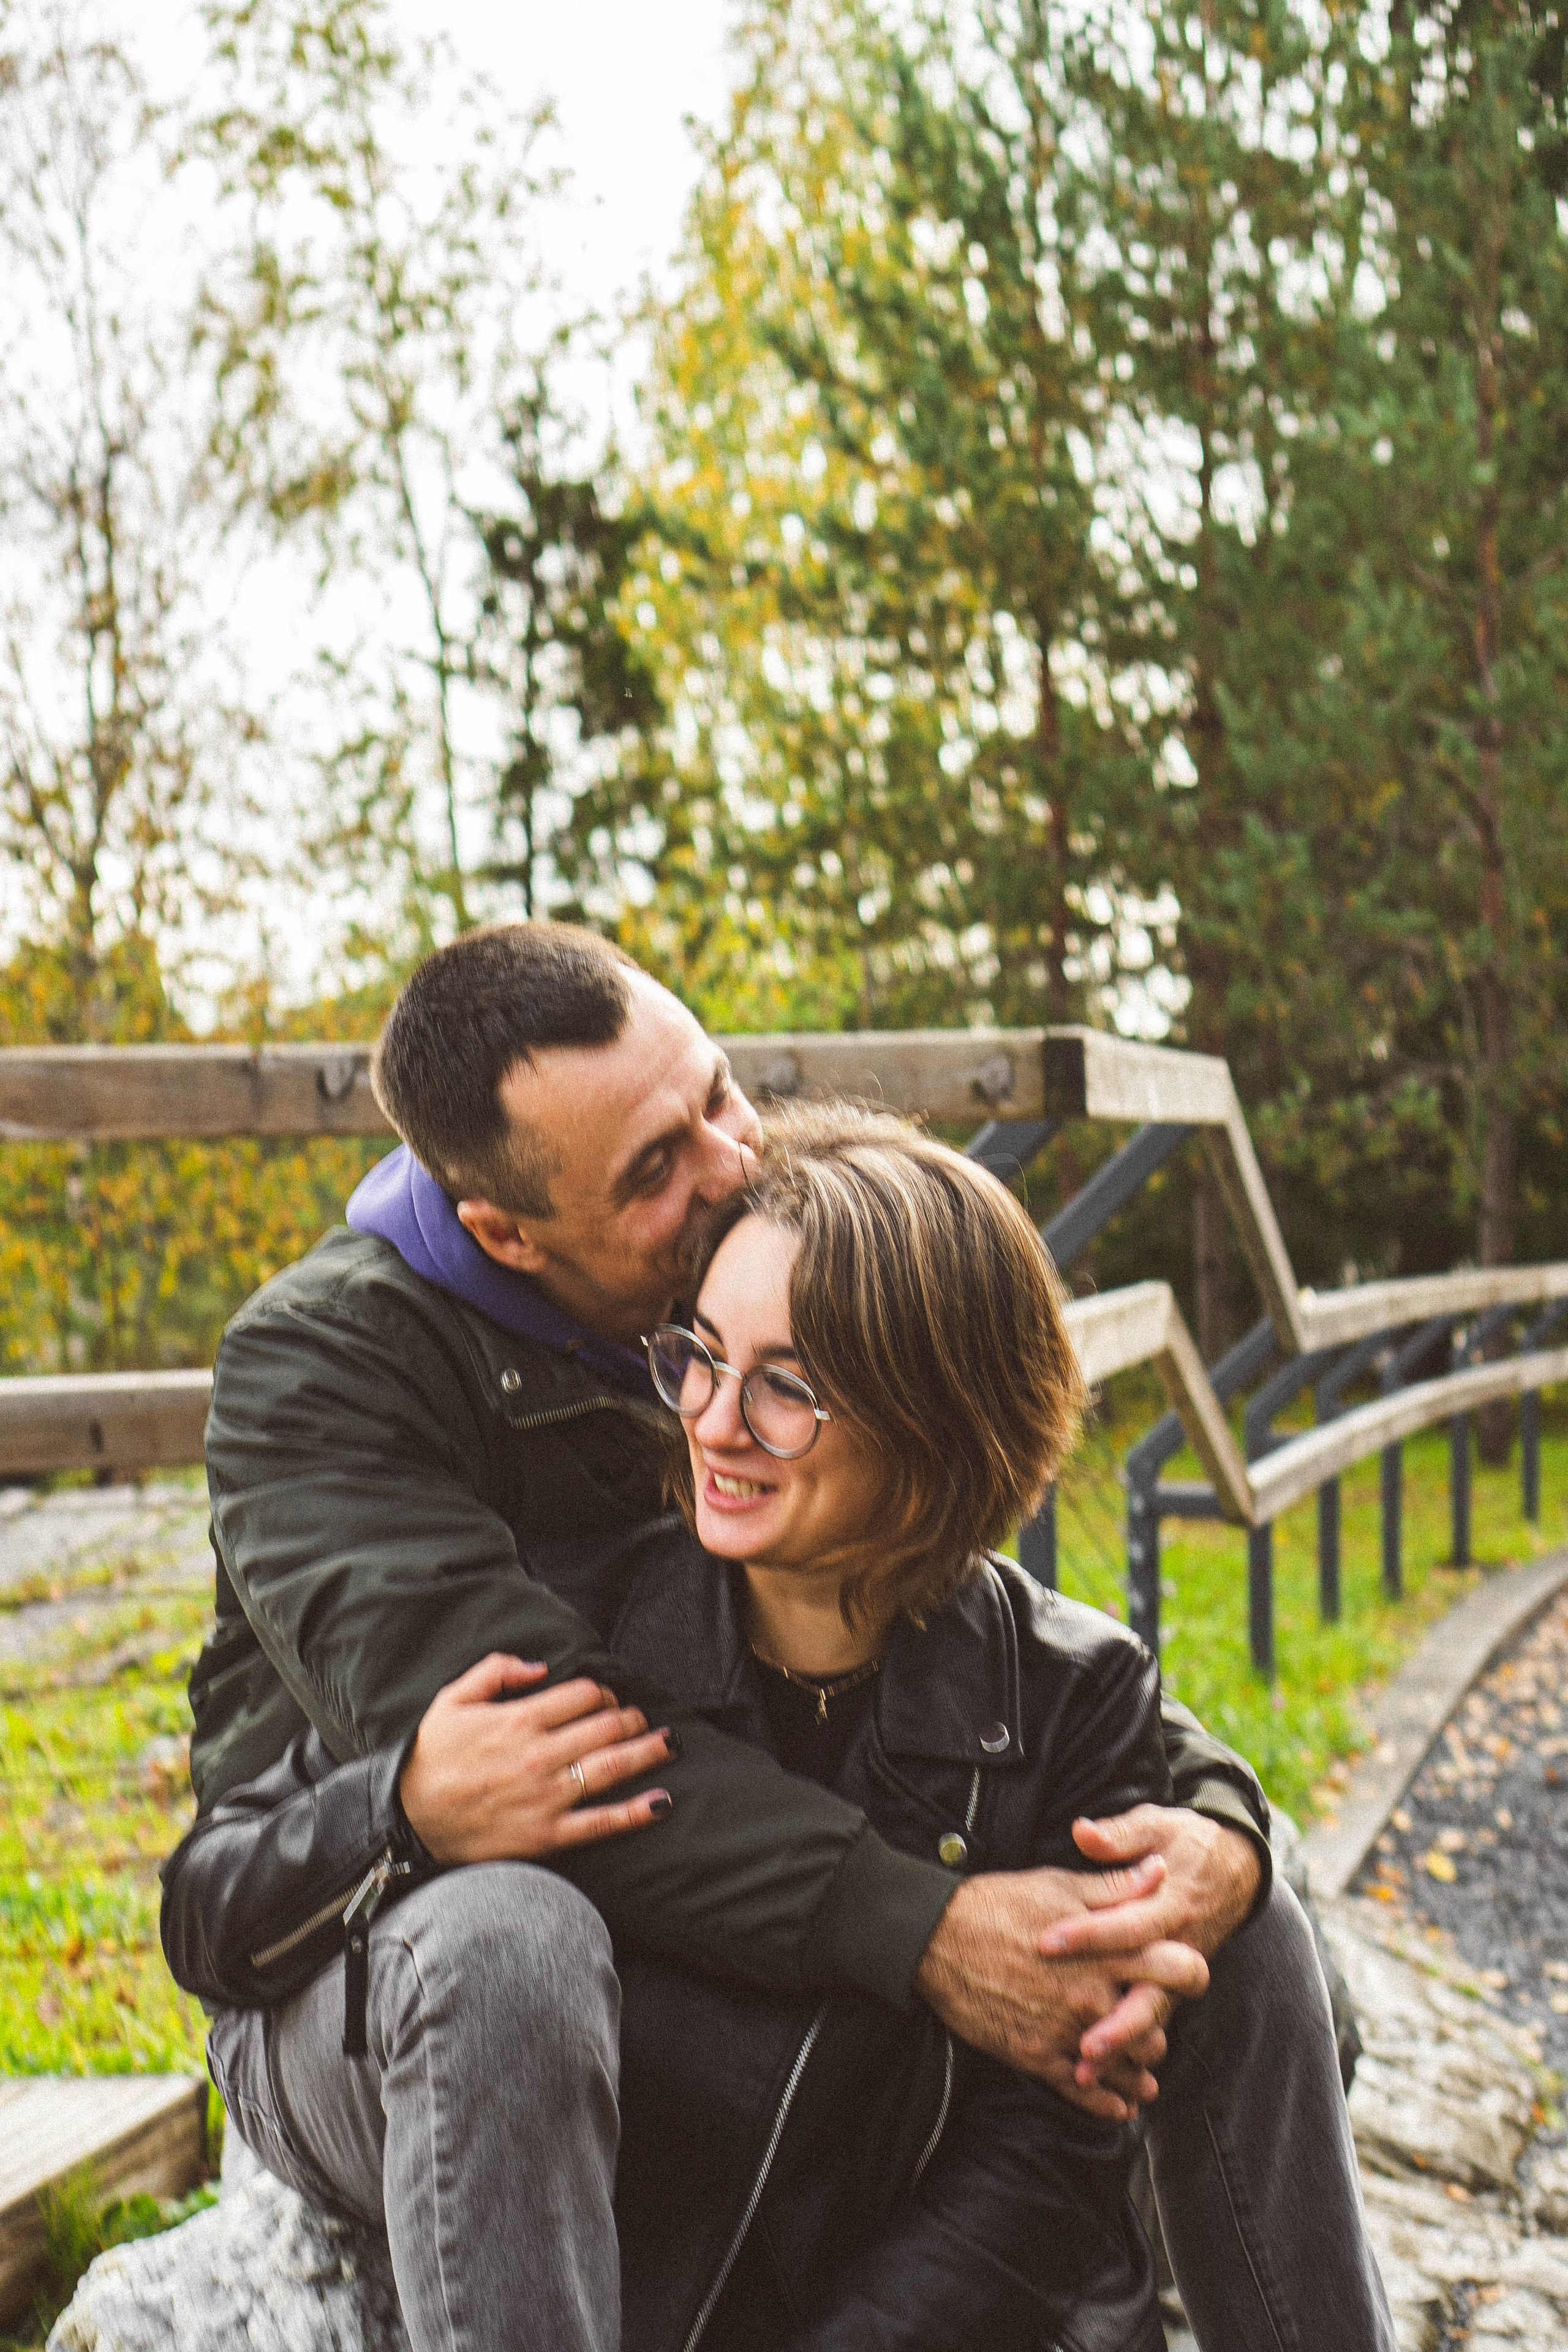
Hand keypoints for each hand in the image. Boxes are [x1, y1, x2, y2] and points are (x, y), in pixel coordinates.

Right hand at [398, 1653, 676, 1863]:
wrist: (406, 1820)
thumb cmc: (430, 1757)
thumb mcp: (452, 1698)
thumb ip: (496, 1671)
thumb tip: (541, 1665)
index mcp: (518, 1719)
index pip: (583, 1694)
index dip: (603, 1691)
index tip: (606, 1697)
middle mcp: (539, 1755)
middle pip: (606, 1726)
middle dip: (631, 1717)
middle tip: (640, 1718)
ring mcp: (546, 1797)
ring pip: (613, 1767)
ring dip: (648, 1751)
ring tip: (669, 1743)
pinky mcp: (548, 1834)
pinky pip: (602, 1822)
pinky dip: (636, 1812)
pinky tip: (662, 1801)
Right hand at [913, 1864, 1208, 2121]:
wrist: (937, 1939)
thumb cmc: (1000, 1904)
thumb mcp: (1061, 1885)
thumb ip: (1116, 1886)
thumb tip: (1162, 1871)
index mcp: (1104, 1951)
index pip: (1175, 1968)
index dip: (1191, 1973)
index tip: (1191, 1977)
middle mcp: (1092, 1995)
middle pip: (1155, 2027)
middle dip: (1160, 2029)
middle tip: (1156, 2029)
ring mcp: (1064, 2030)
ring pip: (1124, 2065)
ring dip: (1138, 2070)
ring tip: (1144, 2075)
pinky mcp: (1036, 2056)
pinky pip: (1083, 2092)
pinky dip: (1106, 2104)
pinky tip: (1118, 2108)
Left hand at [1034, 1809, 1261, 2095]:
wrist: (1235, 1867)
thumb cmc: (1186, 1843)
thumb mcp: (1157, 1825)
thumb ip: (1121, 1835)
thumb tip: (1082, 1831)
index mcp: (1170, 1906)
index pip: (1127, 1925)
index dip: (1089, 1935)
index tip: (1047, 1943)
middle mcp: (1179, 1947)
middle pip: (1151, 1994)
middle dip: (1118, 2023)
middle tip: (1082, 2045)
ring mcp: (1177, 1974)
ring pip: (1152, 2019)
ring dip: (1121, 2047)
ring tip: (1083, 2072)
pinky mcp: (1171, 1988)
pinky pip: (1152, 2026)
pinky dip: (1130, 2053)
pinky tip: (1100, 2075)